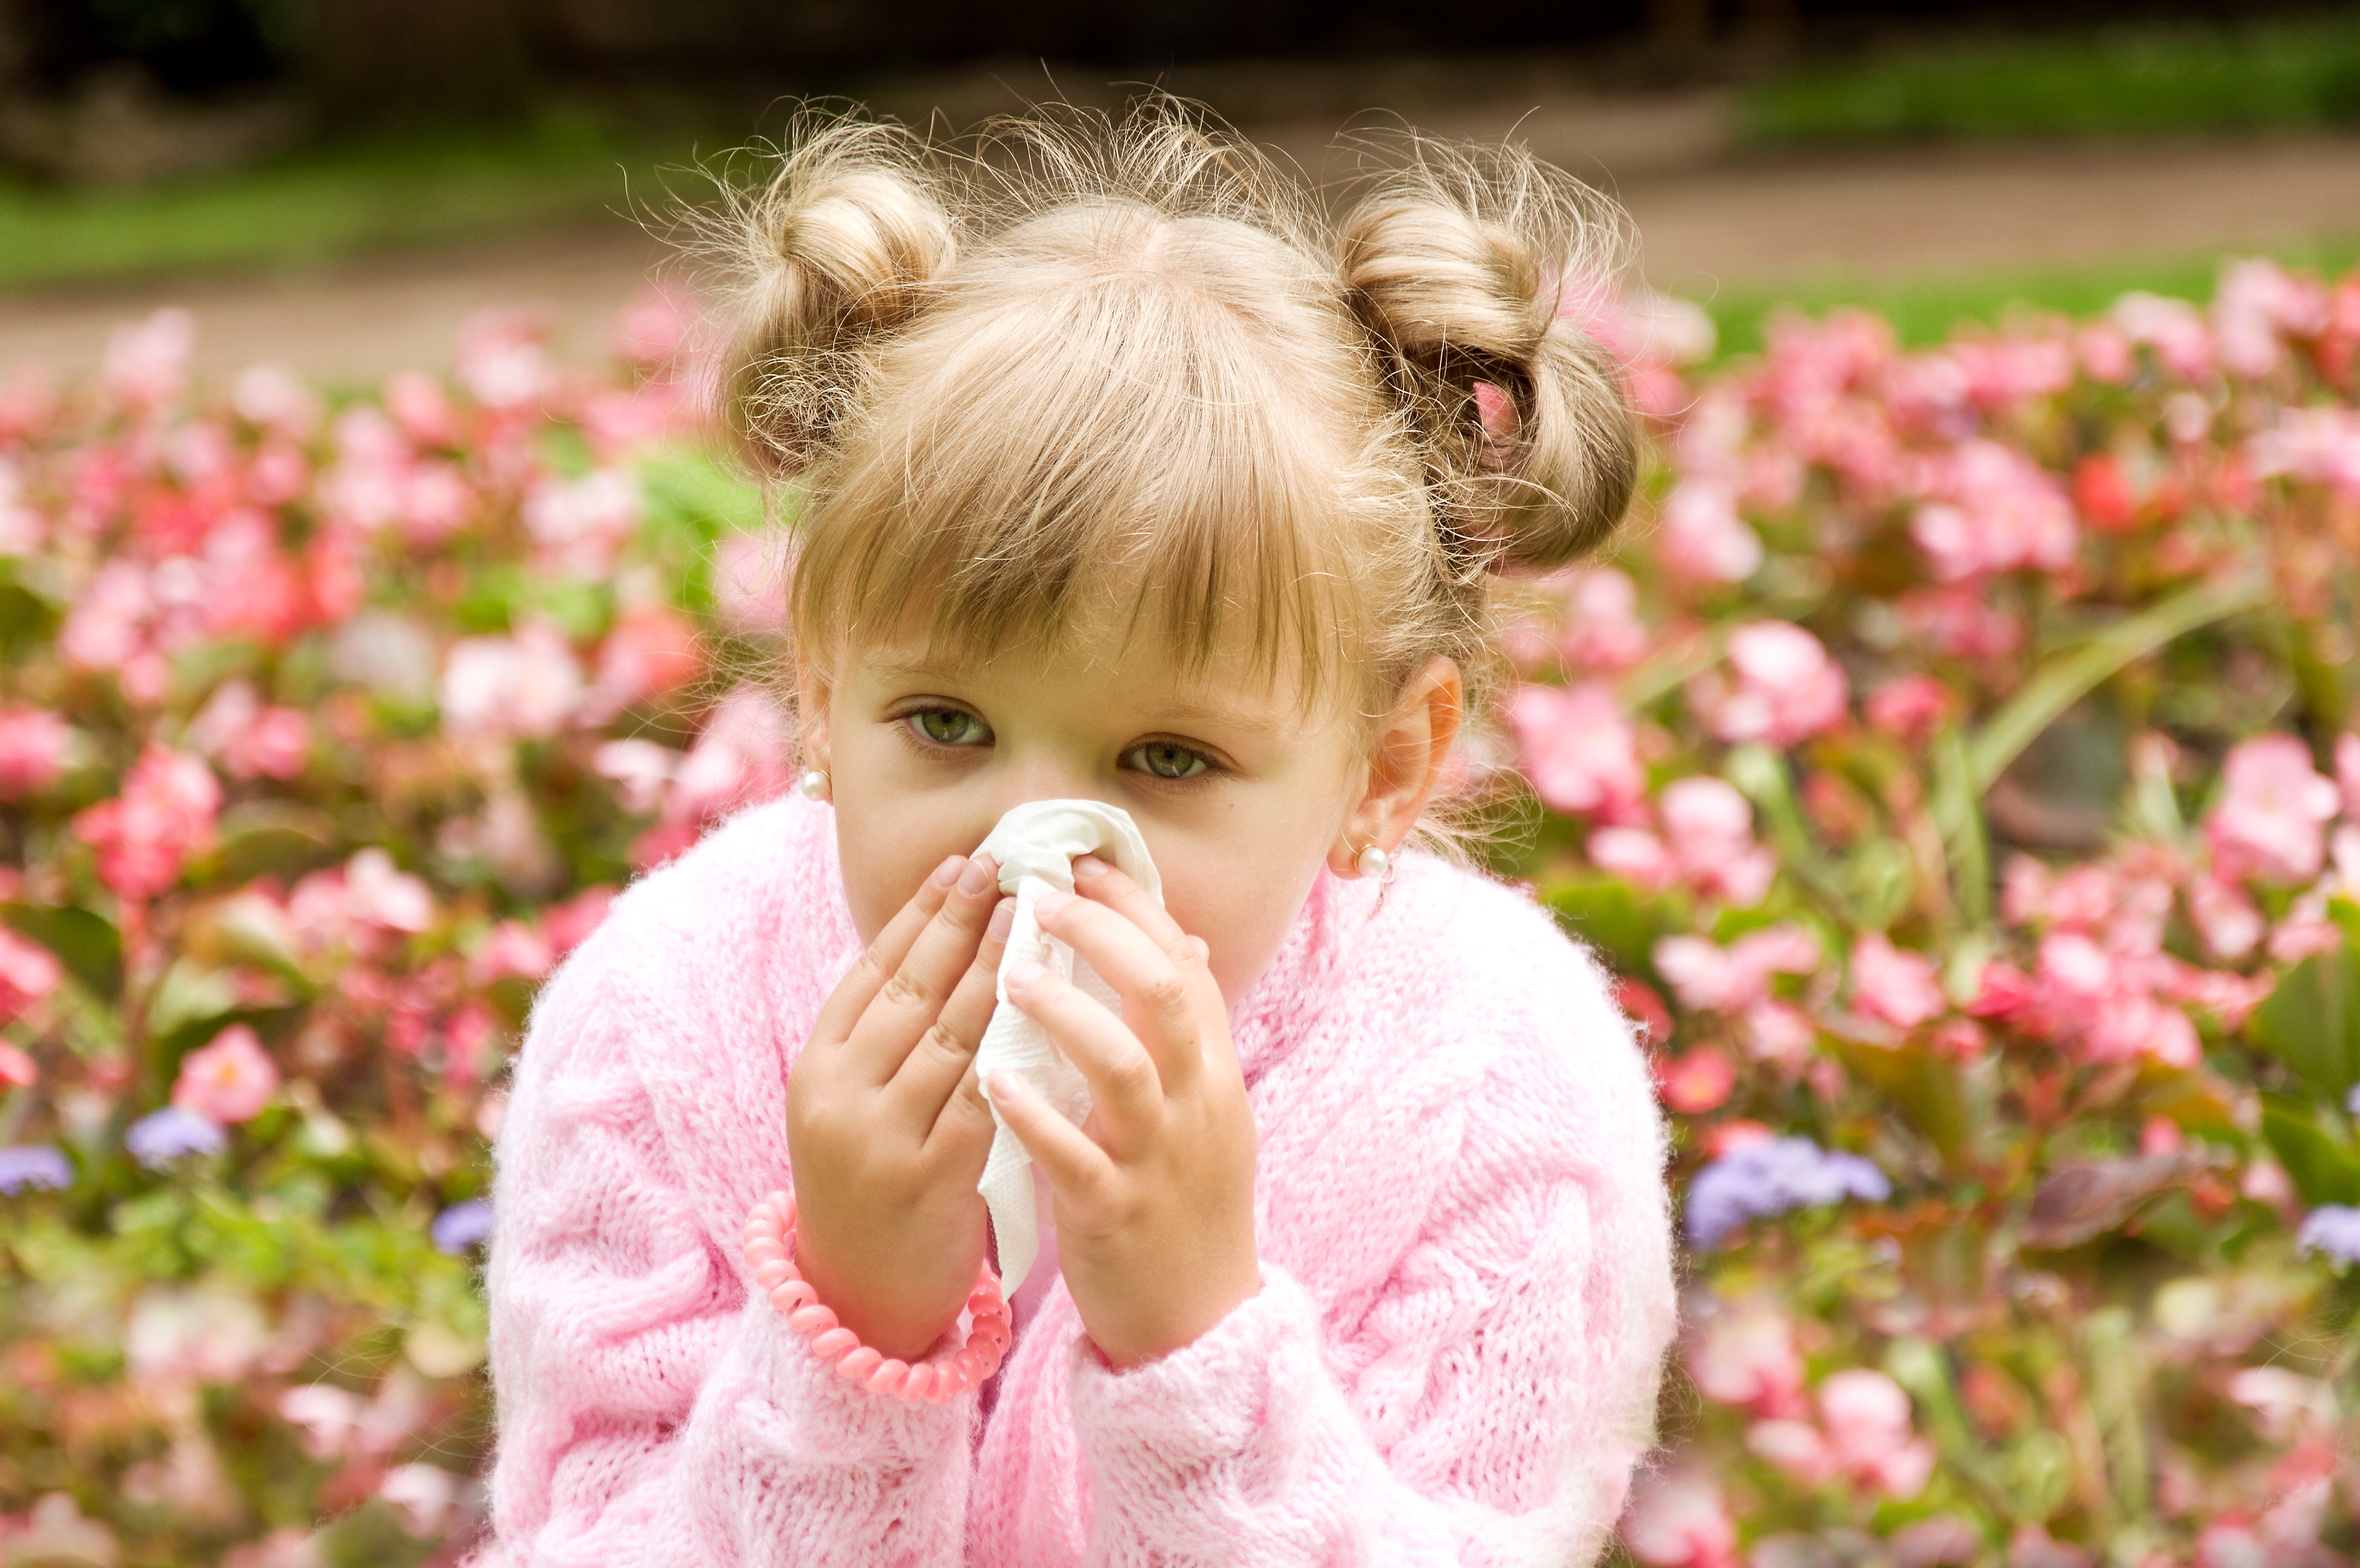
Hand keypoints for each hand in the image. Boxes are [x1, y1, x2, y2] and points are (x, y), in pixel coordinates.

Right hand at [788, 854, 1009, 1360]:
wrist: (862, 1301)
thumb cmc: (877, 1184)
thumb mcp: (859, 1102)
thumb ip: (893, 1033)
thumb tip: (953, 937)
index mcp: (819, 1067)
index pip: (873, 970)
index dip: (921, 912)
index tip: (967, 863)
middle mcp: (840, 1095)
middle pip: (912, 989)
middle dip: (963, 922)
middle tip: (1012, 866)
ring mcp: (883, 1137)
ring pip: (953, 1034)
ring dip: (1000, 970)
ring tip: (1039, 918)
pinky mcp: (932, 1178)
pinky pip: (987, 1095)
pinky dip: (1023, 1047)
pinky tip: (1056, 1008)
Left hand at [983, 854, 1260, 1367]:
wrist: (1200, 1324)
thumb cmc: (1188, 1205)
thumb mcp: (1209, 1110)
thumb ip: (1191, 1030)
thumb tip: (1181, 940)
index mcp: (1214, 1073)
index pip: (1183, 966)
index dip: (1136, 909)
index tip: (1082, 865)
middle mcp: (1195, 1105)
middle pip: (1160, 994)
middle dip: (1102, 936)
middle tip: (1040, 897)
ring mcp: (1157, 1158)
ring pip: (1122, 1065)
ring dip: (1064, 1011)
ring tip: (1010, 975)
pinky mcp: (1114, 1211)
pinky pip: (1072, 1153)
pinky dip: (1031, 1112)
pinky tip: (990, 1079)